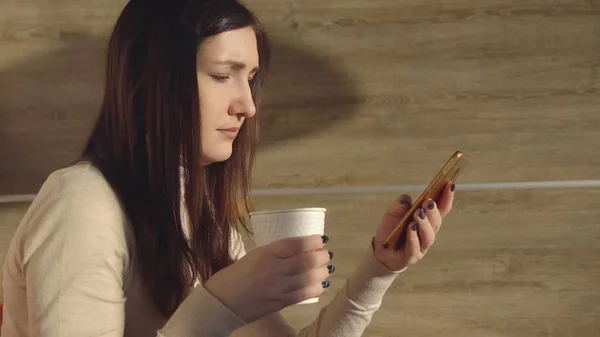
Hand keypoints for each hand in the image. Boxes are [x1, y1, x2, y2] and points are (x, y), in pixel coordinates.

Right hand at [203, 234, 332, 322]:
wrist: (222, 301)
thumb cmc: (237, 275)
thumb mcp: (255, 255)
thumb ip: (277, 252)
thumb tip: (303, 249)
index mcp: (265, 253)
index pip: (295, 244)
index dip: (312, 241)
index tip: (321, 239)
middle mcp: (273, 269)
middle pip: (306, 261)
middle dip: (322, 257)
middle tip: (326, 255)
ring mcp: (277, 287)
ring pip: (308, 278)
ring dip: (322, 273)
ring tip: (325, 269)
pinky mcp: (279, 303)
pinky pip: (303, 295)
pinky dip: (316, 288)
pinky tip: (320, 284)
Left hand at [373, 181, 454, 270]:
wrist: (381, 250)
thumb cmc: (392, 229)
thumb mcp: (393, 212)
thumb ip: (400, 204)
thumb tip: (407, 200)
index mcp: (427, 220)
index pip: (442, 208)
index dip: (447, 197)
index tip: (449, 184)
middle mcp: (428, 233)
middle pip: (436, 222)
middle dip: (433, 211)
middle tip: (428, 202)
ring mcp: (422, 246)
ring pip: (429, 236)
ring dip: (425, 223)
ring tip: (418, 213)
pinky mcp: (412, 256)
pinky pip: (414, 247)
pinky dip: (413, 236)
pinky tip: (411, 227)